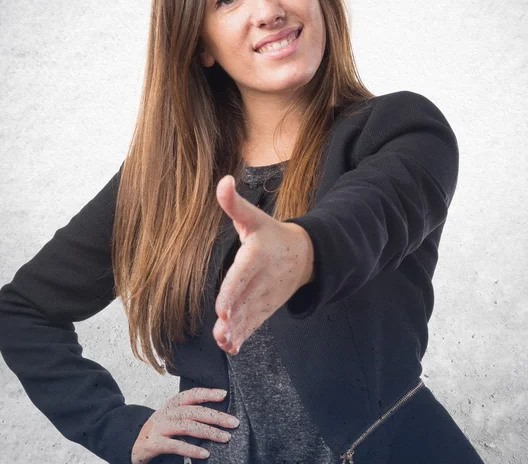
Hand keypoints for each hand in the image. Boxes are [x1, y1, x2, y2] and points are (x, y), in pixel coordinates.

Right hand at [131, 387, 239, 462]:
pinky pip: (176, 445)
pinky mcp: (155, 443)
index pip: (192, 394)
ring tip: (225, 438)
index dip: (208, 392)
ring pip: (188, 426)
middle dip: (216, 416)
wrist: (136, 445)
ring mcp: (160, 426)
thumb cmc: (162, 430)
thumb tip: (218, 416)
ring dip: (209, 432)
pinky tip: (206, 453)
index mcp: (173, 403)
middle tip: (234, 422)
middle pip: (195, 411)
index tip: (224, 394)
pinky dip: (192, 449)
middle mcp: (167, 412)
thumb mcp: (174, 417)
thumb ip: (190, 413)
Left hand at [212, 175, 314, 354]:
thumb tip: (222, 180)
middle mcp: (263, 278)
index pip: (243, 275)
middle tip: (222, 330)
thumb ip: (234, 203)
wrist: (306, 255)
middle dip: (234, 316)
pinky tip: (231, 347)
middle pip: (246, 299)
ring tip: (225, 342)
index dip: (232, 291)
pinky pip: (256, 322)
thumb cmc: (272, 235)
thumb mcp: (254, 217)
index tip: (222, 308)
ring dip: (238, 330)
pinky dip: (245, 335)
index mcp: (258, 255)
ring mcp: (266, 295)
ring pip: (251, 315)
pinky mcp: (267, 306)